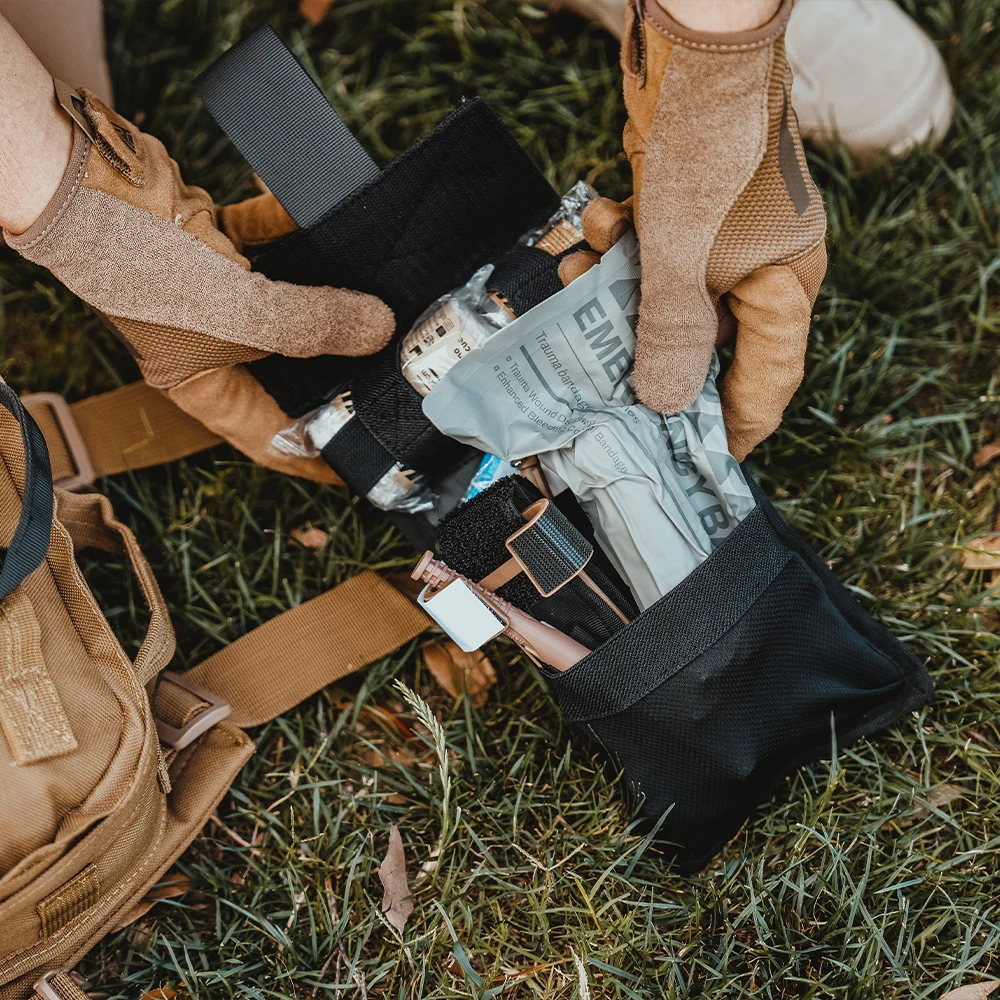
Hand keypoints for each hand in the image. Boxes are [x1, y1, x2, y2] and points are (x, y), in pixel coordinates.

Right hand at [3, 86, 394, 479]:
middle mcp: (206, 341)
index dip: (312, 454)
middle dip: (335, 370)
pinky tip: (330, 218)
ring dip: (327, 294)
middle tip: (390, 375)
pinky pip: (269, 237)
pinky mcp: (213, 237)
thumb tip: (380, 328)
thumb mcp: (243, 315)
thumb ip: (316, 324)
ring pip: (285, 300)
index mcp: (201, 384)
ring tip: (383, 304)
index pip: (269, 436)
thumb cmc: (142, 266)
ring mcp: (210, 287)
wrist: (80, 177)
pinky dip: (293, 226)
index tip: (359, 461)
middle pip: (287, 367)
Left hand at [564, 0, 826, 460]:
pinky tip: (594, 227)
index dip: (732, 426)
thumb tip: (664, 402)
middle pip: (705, 344)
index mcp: (784, 288)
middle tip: (605, 387)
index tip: (695, 461)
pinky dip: (617, 249)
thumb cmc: (707, 142)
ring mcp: (720, 240)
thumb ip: (673, 331)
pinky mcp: (685, 212)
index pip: (766, 382)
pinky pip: (649, 255)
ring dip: (616, 295)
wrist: (696, 41)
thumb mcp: (684, 252)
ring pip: (664, 297)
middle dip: (646, 355)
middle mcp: (758, 270)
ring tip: (578, 288)